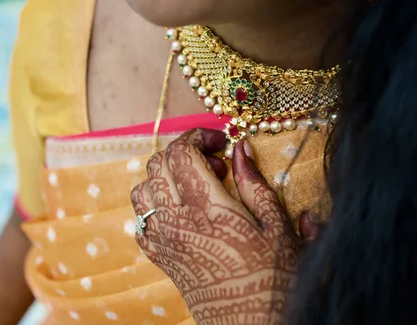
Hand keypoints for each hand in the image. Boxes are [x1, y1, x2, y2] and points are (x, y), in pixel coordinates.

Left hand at [130, 128, 303, 324]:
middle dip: (183, 150)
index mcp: (206, 208)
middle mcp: (175, 221)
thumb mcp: (276, 227)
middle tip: (214, 163)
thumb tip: (240, 148)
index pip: (180, 152)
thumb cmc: (274, 281)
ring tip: (196, 186)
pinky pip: (140, 219)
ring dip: (165, 175)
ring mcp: (162, 241)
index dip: (197, 135)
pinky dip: (154, 204)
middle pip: (157, 163)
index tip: (220, 140)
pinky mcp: (159, 258)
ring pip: (142, 189)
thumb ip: (255, 183)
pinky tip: (181, 211)